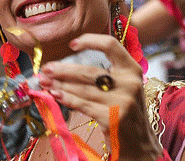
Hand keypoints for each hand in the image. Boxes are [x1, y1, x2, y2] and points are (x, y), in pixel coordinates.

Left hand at [37, 34, 161, 159]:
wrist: (140, 144)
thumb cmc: (125, 111)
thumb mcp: (123, 87)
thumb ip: (103, 74)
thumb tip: (65, 65)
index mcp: (132, 70)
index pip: (110, 45)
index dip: (90, 40)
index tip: (72, 44)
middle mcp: (130, 83)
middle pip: (89, 71)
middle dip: (63, 70)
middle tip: (46, 69)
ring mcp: (123, 101)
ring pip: (83, 88)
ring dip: (60, 84)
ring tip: (45, 82)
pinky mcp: (114, 118)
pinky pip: (83, 105)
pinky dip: (67, 98)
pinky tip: (55, 95)